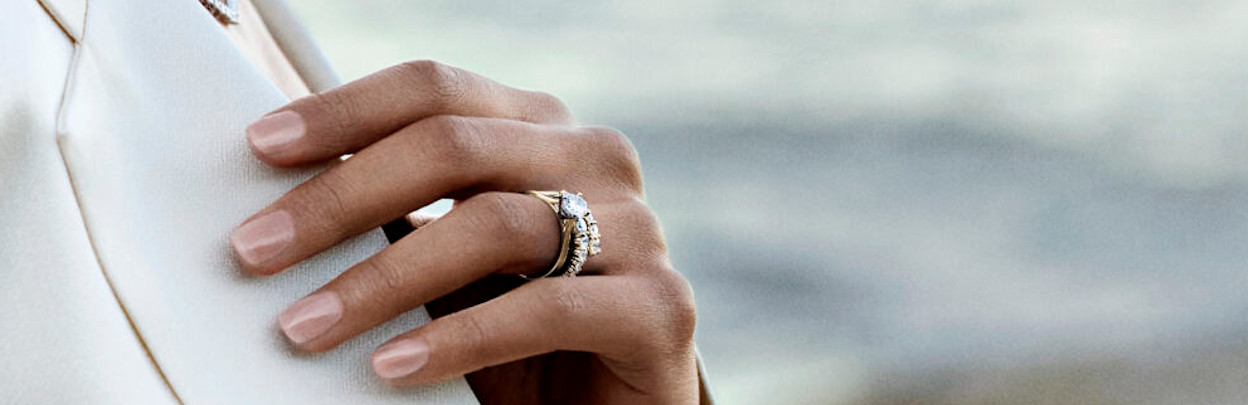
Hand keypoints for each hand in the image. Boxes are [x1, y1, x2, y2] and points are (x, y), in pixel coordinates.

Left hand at [230, 61, 698, 403]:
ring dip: (383, 279)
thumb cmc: (513, 330)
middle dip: (341, 198)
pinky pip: (547, 308)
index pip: (435, 89)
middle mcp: (595, 158)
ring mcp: (637, 228)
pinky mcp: (661, 307)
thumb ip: (394, 217)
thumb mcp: (443, 262)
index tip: (259, 147)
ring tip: (305, 326)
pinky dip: (460, 339)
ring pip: (493, 224)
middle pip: (454, 144)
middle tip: (254, 250)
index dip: (343, 111)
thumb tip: (278, 196)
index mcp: (541, 129)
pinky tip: (393, 366)